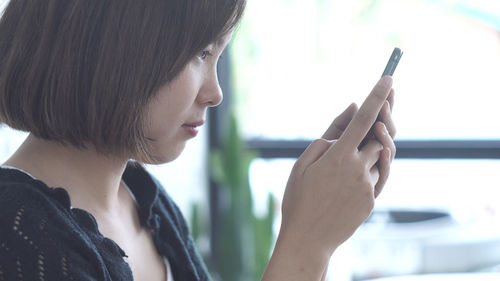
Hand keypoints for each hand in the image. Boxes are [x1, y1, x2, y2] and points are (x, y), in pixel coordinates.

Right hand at [281, 76, 393, 254]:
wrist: (308, 238)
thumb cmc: (299, 198)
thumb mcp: (304, 162)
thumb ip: (330, 133)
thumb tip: (352, 109)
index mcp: (338, 156)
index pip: (364, 119)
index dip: (377, 96)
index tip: (389, 78)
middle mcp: (357, 168)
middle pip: (379, 136)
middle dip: (377, 124)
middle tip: (374, 115)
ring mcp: (368, 186)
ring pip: (380, 156)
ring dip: (371, 149)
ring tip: (351, 156)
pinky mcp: (373, 200)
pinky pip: (379, 176)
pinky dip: (371, 167)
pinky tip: (356, 171)